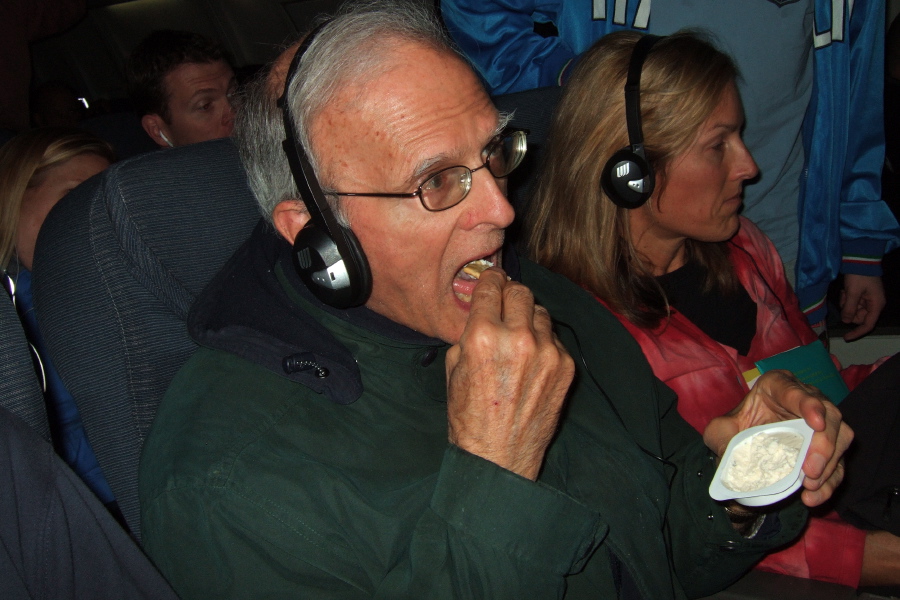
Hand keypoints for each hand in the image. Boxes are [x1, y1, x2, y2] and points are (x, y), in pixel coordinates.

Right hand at [445, 268, 574, 479]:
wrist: (499, 458)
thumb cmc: (469, 417)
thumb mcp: (454, 368)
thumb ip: (469, 333)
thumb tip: (483, 310)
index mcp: (483, 336)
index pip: (491, 287)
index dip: (490, 280)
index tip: (492, 279)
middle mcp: (518, 339)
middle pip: (521, 292)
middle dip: (510, 295)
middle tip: (505, 305)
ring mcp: (546, 352)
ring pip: (541, 312)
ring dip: (528, 319)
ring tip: (518, 338)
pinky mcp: (566, 367)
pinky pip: (554, 339)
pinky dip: (543, 343)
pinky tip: (531, 362)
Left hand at [703, 370, 852, 506]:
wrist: (744, 451)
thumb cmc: (733, 431)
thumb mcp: (719, 431)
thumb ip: (721, 437)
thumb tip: (732, 453)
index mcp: (776, 386)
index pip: (796, 391)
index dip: (809, 405)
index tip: (815, 423)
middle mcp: (805, 399)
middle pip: (830, 415)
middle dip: (824, 444)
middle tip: (809, 470)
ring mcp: (822, 424)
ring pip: (842, 437)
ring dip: (830, 464)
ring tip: (809, 484)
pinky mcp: (829, 449)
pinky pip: (838, 463)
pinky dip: (830, 482)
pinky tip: (813, 496)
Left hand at [840, 274, 885, 340]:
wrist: (860, 260)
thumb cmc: (859, 276)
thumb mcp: (853, 293)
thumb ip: (849, 308)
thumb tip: (846, 322)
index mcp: (876, 305)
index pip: (868, 325)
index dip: (857, 333)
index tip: (845, 337)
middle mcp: (873, 304)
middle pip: (858, 318)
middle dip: (849, 311)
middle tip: (845, 298)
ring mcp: (867, 300)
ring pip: (853, 311)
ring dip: (846, 304)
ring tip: (845, 292)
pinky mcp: (861, 296)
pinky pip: (851, 303)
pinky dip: (846, 299)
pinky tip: (845, 290)